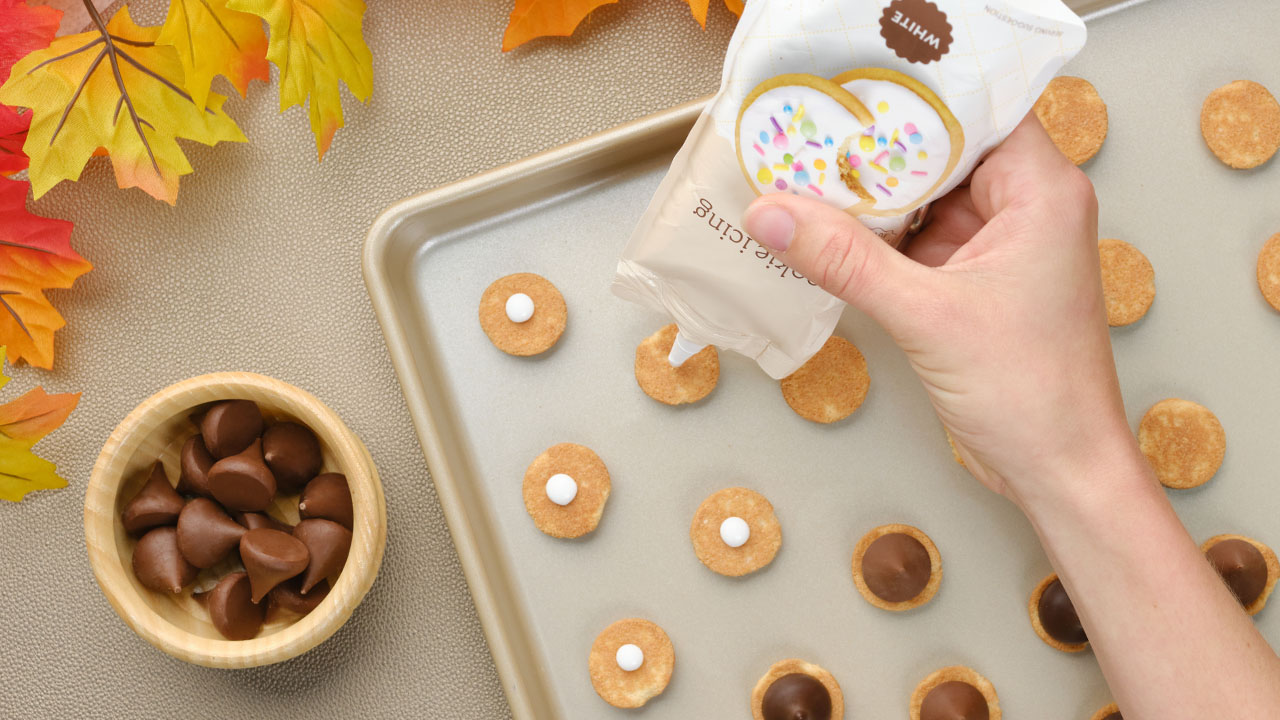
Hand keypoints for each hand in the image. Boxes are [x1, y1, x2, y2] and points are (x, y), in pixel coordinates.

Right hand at [743, 115, 1134, 508]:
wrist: (1057, 471)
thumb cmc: (1036, 396)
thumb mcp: (927, 316)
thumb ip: (846, 260)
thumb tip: (777, 214)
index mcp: (1041, 194)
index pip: (976, 113)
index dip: (913, 104)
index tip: (852, 102)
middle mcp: (1026, 211)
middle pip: (941, 155)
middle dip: (875, 155)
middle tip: (811, 145)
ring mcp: (999, 248)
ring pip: (924, 201)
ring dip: (871, 203)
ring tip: (808, 188)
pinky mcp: (974, 284)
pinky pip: (918, 243)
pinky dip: (877, 243)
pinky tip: (830, 240)